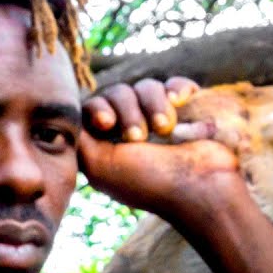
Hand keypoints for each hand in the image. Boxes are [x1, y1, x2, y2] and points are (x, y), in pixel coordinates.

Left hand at [78, 77, 251, 230]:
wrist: (200, 187)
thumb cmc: (149, 182)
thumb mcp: (101, 166)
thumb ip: (79, 139)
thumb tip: (73, 115)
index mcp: (109, 144)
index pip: (93, 108)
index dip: (98, 109)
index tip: (107, 124)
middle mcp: (133, 129)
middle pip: (118, 92)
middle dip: (128, 111)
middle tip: (139, 138)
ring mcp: (161, 118)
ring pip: (147, 87)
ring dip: (153, 105)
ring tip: (165, 129)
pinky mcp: (189, 110)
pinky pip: (176, 84)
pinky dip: (177, 89)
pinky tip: (179, 102)